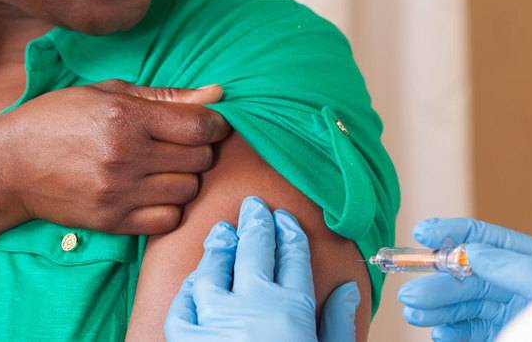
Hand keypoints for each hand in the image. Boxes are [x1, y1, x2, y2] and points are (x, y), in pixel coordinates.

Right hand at [0, 80, 229, 234]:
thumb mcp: (108, 93)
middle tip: (181, 144)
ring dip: (185, 178)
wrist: (7, 166)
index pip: (200, 126)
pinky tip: (153, 191)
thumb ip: (166, 96)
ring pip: (189, 190)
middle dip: (200, 149)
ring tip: (164, 167)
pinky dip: (169, 206)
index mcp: (125, 117)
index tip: (209, 123)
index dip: (215, 124)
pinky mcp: (111, 221)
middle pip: (200, 159)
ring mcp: (118, 192)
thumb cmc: (58, 119)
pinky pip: (168, 220)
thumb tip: (219, 93)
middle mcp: (125, 156)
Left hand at [164, 196, 359, 341]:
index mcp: (292, 310)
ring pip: (214, 270)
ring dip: (220, 248)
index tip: (285, 218)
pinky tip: (197, 281)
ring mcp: (214, 323)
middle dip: (256, 223)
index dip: (289, 232)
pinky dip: (190, 289)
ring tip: (223, 233)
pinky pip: (183, 306)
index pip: (292, 256)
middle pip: (254, 251)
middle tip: (253, 207)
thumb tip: (348, 289)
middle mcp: (252, 307)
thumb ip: (338, 325)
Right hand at [398, 218, 531, 341]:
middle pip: (469, 276)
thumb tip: (476, 251)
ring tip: (414, 312)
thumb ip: (518, 268)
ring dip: (437, 307)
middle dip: (437, 281)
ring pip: (465, 305)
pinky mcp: (507, 334)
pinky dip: (452, 332)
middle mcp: (519, 286)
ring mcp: (512, 313)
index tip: (423, 231)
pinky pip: (472, 332)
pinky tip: (439, 331)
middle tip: (411, 292)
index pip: (488, 239)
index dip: (453, 232)